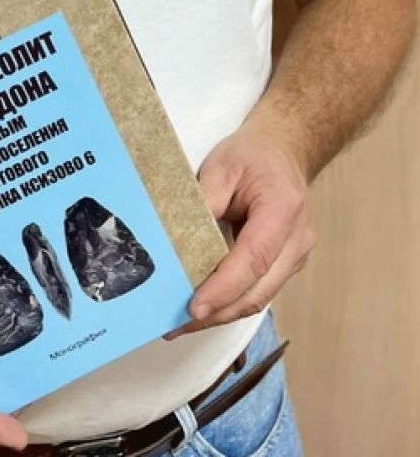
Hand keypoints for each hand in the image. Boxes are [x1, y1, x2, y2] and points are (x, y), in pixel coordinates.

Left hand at [166, 117, 315, 338]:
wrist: (283, 149)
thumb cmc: (253, 155)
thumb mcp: (222, 166)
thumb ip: (203, 200)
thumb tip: (177, 238)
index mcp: (283, 209)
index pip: (254, 259)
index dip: (224, 288)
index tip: (194, 308)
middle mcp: (297, 240)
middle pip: (259, 289)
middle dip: (218, 313)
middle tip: (177, 326)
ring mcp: (296, 256)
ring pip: (260, 297)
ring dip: (223, 313)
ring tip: (183, 324)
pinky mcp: (287, 264)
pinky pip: (260, 290)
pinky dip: (232, 302)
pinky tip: (206, 308)